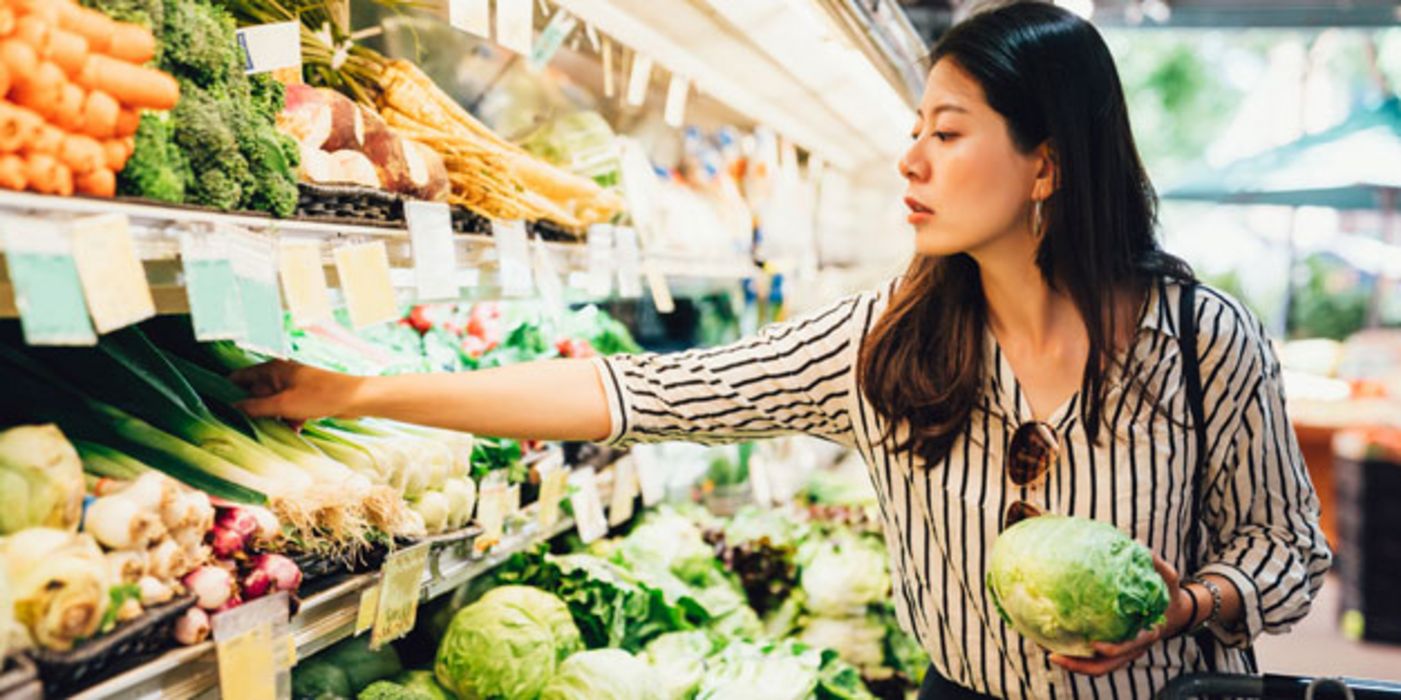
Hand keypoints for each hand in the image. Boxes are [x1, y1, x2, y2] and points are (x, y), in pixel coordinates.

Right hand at [229, 360, 365, 422]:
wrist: (354, 399)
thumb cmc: (319, 396)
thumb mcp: (283, 404)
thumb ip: (255, 407)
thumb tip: (232, 408)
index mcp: (272, 369)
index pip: (241, 377)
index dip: (228, 390)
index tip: (217, 407)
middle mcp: (281, 375)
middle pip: (256, 393)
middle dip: (252, 409)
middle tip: (241, 426)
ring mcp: (293, 387)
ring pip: (272, 405)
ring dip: (272, 418)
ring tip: (270, 430)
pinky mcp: (304, 399)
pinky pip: (288, 411)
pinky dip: (289, 420)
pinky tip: (294, 429)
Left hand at [1050, 552, 1195, 676]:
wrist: (1173, 614)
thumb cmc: (1168, 594)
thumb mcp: (1168, 579)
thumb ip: (1158, 565)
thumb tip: (1138, 544)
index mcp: (1148, 634)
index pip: (1129, 648)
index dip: (1113, 649)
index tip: (1094, 645)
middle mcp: (1134, 649)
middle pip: (1106, 666)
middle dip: (1080, 666)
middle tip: (1054, 656)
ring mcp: (1124, 653)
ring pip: (1098, 667)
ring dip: (1074, 665)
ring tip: (1049, 654)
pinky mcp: (1115, 651)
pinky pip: (1095, 660)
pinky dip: (1077, 656)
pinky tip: (1055, 645)